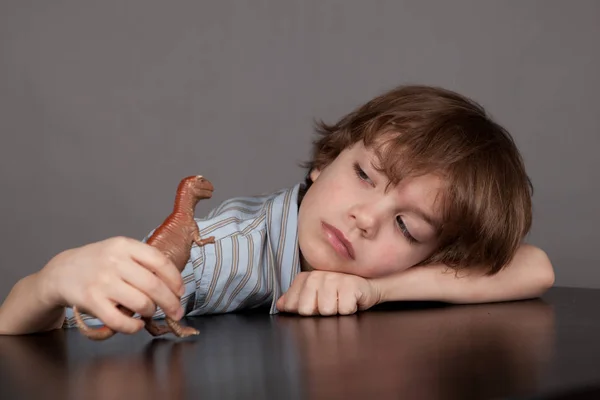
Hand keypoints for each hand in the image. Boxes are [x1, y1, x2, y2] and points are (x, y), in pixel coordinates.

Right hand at [39, 236, 184, 333]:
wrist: (62, 272)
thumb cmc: (97, 263)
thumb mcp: (119, 251)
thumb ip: (143, 261)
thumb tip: (173, 284)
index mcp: (124, 246)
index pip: (160, 261)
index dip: (175, 279)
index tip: (180, 291)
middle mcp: (114, 262)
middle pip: (154, 285)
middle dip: (171, 302)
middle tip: (176, 311)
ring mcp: (102, 282)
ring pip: (141, 303)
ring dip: (151, 311)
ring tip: (150, 312)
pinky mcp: (92, 301)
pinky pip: (120, 321)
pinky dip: (134, 327)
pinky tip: (137, 324)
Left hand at [276, 271, 380, 315]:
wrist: (366, 287)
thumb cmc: (339, 293)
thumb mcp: (315, 296)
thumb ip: (295, 300)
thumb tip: (280, 305)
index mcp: (305, 279)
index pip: (292, 305)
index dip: (304, 312)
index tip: (315, 307)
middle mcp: (317, 276)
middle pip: (306, 310)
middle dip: (319, 314)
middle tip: (330, 305)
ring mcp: (333, 278)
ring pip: (326, 311)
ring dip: (336, 312)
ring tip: (341, 303)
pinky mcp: (350, 285)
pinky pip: (344, 310)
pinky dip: (349, 310)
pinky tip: (352, 301)